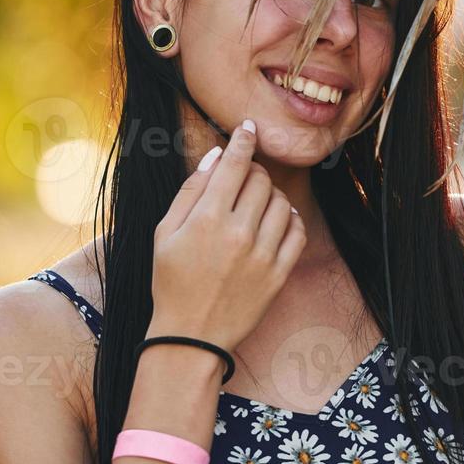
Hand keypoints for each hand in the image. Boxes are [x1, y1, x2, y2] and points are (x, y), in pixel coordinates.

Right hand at [150, 118, 306, 351]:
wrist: (191, 336)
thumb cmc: (172, 282)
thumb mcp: (165, 233)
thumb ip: (190, 191)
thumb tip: (215, 156)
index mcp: (207, 219)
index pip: (235, 164)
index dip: (244, 140)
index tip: (249, 128)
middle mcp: (239, 233)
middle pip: (262, 180)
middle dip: (254, 172)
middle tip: (244, 179)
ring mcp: (263, 255)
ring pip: (283, 203)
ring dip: (272, 196)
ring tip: (257, 205)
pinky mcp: (279, 274)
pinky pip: (298, 232)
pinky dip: (291, 220)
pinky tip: (276, 222)